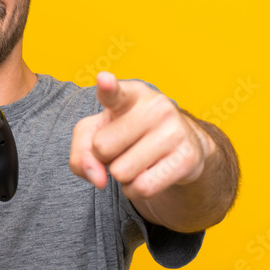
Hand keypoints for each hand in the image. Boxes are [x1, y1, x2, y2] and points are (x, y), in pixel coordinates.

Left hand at [69, 72, 212, 201]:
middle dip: (105, 157)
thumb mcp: (97, 134)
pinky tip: (148, 174)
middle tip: (124, 147)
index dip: (107, 87)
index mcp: (130, 94)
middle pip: (102, 148)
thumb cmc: (129, 134)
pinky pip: (142, 188)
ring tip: (138, 159)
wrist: (182, 144)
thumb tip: (98, 178)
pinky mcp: (187, 158)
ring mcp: (174, 131)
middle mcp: (155, 107)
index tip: (104, 80)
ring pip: (121, 173)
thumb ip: (82, 152)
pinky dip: (135, 190)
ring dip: (122, 175)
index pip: (114, 92)